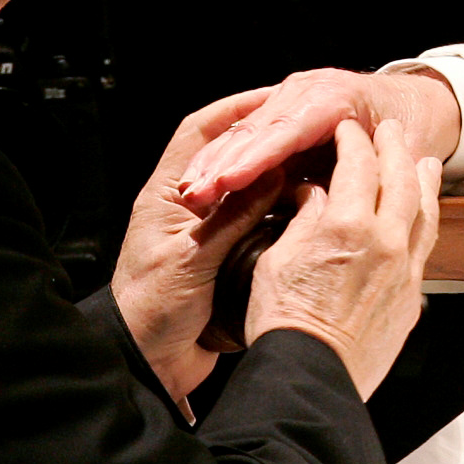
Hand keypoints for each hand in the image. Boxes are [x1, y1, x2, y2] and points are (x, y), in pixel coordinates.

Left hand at [111, 89, 279, 410]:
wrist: (146, 365)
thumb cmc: (150, 313)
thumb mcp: (191, 259)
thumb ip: (232, 217)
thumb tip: (271, 174)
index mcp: (167, 197)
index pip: (201, 133)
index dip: (236, 111)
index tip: (275, 98)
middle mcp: (189, 207)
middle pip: (231, 155)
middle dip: (267, 138)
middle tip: (308, 125)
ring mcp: (208, 232)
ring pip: (249, 187)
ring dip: (279, 173)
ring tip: (317, 160)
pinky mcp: (226, 258)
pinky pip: (259, 222)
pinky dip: (283, 210)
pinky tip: (311, 206)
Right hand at [179, 67, 461, 213]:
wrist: (419, 103)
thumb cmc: (415, 127)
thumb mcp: (407, 148)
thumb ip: (378, 169)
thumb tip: (344, 199)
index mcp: (337, 97)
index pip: (289, 129)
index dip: (257, 157)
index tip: (228, 182)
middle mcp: (309, 90)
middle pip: (259, 128)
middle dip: (224, 162)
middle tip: (195, 194)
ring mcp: (293, 96)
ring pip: (247, 128)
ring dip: (216, 160)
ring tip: (191, 191)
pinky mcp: (284, 109)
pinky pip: (250, 132)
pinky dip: (224, 155)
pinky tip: (201, 177)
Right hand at [247, 119, 441, 396]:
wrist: (310, 376)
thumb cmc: (284, 323)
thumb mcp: (278, 259)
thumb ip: (303, 218)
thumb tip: (312, 193)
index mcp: (346, 225)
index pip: (358, 164)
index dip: (352, 140)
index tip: (348, 131)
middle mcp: (385, 241)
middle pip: (401, 177)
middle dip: (394, 147)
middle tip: (389, 131)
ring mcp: (404, 268)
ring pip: (425, 210)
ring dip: (424, 180)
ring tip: (425, 162)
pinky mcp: (412, 296)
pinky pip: (426, 245)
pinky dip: (426, 219)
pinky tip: (422, 215)